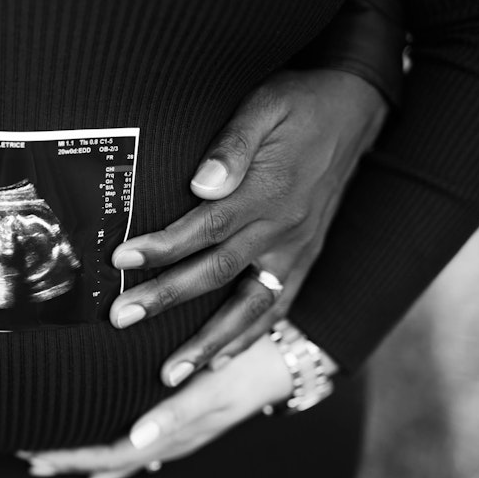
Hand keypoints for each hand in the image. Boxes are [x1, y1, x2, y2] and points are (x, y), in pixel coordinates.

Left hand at [20, 333, 295, 477]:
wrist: (289, 356)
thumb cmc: (246, 367)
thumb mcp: (211, 389)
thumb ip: (175, 416)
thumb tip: (136, 443)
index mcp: (171, 435)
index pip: (108, 457)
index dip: (70, 458)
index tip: (33, 453)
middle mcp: (171, 440)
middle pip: (110, 459)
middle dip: (69, 459)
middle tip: (27, 457)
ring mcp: (180, 433)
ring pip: (124, 453)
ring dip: (88, 457)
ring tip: (52, 458)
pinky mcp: (186, 419)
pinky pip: (145, 446)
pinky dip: (120, 456)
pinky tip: (108, 463)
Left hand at [109, 69, 387, 385]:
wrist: (358, 107)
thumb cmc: (301, 104)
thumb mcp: (265, 105)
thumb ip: (233, 145)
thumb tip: (201, 184)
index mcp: (268, 192)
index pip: (204, 228)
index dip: (160, 247)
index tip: (120, 259)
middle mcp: (283, 229)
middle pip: (216, 273)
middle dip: (166, 298)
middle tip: (121, 318)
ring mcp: (296, 249)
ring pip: (250, 307)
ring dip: (209, 342)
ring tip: (171, 374)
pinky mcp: (305, 257)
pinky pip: (277, 307)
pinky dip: (250, 338)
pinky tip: (222, 361)